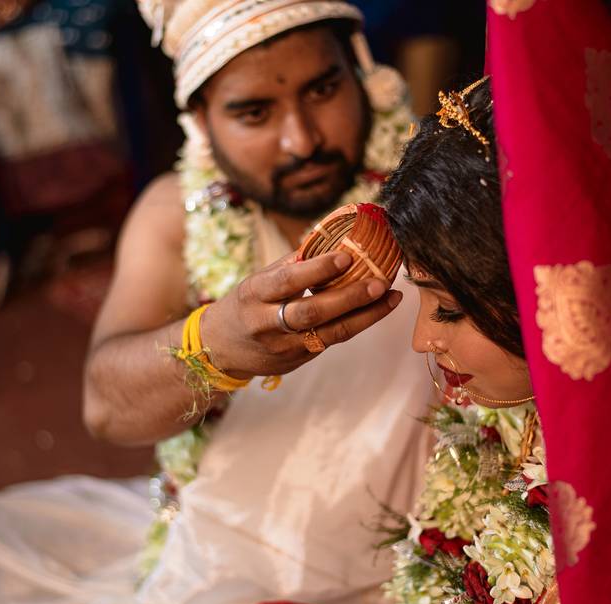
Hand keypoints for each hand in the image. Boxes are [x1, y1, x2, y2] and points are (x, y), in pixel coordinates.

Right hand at [202, 251, 402, 378]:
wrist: (219, 349)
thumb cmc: (246, 304)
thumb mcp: (259, 280)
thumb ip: (293, 263)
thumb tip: (332, 237)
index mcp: (254, 294)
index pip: (287, 280)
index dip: (317, 269)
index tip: (346, 256)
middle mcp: (267, 323)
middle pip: (311, 312)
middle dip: (349, 298)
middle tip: (380, 282)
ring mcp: (283, 346)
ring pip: (329, 334)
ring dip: (365, 316)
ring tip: (391, 298)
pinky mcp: (296, 361)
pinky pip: (331, 342)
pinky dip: (357, 325)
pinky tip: (377, 310)